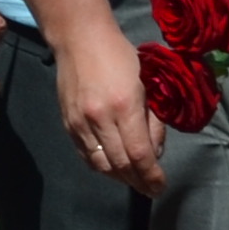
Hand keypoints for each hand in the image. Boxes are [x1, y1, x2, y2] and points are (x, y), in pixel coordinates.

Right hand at [55, 27, 169, 198]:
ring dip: (120, 178)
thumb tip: (156, 153)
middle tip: (151, 190)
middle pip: (120, 165)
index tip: (160, 186)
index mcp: (124, 106)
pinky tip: (114, 167)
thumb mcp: (148, 84)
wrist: (80, 39)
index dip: (151, 176)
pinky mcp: (68, 124)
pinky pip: (85, 155)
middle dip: (138, 182)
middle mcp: (100, 118)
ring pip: (100, 165)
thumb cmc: (120, 56)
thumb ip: (154, 121)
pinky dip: (101, 167)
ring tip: (134, 181)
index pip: (140, 154)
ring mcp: (80, 123)